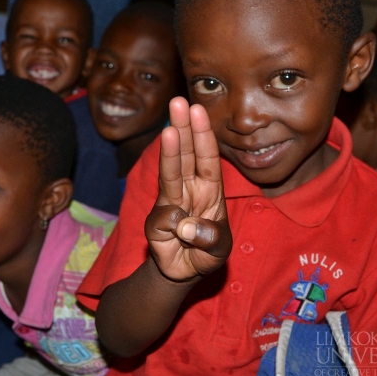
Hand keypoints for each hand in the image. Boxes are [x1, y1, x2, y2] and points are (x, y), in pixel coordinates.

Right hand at [145, 96, 231, 281]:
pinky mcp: (156, 222)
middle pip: (186, 155)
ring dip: (170, 152)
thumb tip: (185, 226)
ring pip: (170, 173)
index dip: (204, 135)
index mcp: (210, 189)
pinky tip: (180, 237)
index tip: (199, 111)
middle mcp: (189, 189)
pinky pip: (165, 218)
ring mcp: (171, 203)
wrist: (183, 274)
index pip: (208, 158)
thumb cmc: (206, 253)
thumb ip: (210, 238)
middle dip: (182, 128)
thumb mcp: (220, 249)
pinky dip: (174, 226)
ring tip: (168, 132)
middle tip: (178, 102)